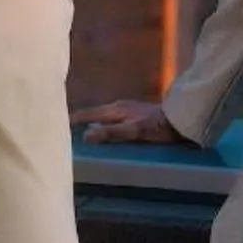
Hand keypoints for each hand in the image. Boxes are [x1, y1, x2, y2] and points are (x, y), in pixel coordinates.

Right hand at [72, 99, 191, 145]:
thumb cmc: (158, 126)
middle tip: (69, 128)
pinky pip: (114, 118)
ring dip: (94, 122)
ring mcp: (129, 108)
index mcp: (115, 109)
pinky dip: (106, 124)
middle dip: (83, 120)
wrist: (182, 119)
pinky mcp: (137, 113)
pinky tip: (109, 130)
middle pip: (96, 113)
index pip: (89, 114)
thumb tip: (85, 136)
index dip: (75, 119)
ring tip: (85, 131)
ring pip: (105, 115)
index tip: (60, 124)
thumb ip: (111, 133)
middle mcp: (119, 106)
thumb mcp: (134, 131)